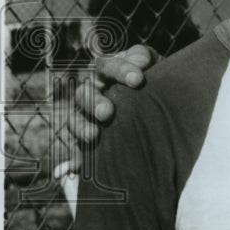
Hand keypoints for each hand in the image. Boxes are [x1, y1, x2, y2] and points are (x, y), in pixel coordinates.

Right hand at [54, 45, 159, 175]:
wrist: (163, 106)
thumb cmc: (157, 80)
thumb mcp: (157, 65)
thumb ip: (146, 58)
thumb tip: (141, 64)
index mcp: (108, 71)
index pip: (107, 66)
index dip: (121, 71)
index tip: (138, 80)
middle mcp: (93, 91)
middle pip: (83, 93)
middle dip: (93, 102)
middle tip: (107, 113)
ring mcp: (88, 116)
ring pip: (74, 119)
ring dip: (80, 127)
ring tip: (94, 135)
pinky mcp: (89, 139)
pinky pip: (76, 151)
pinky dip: (71, 161)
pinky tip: (66, 172)